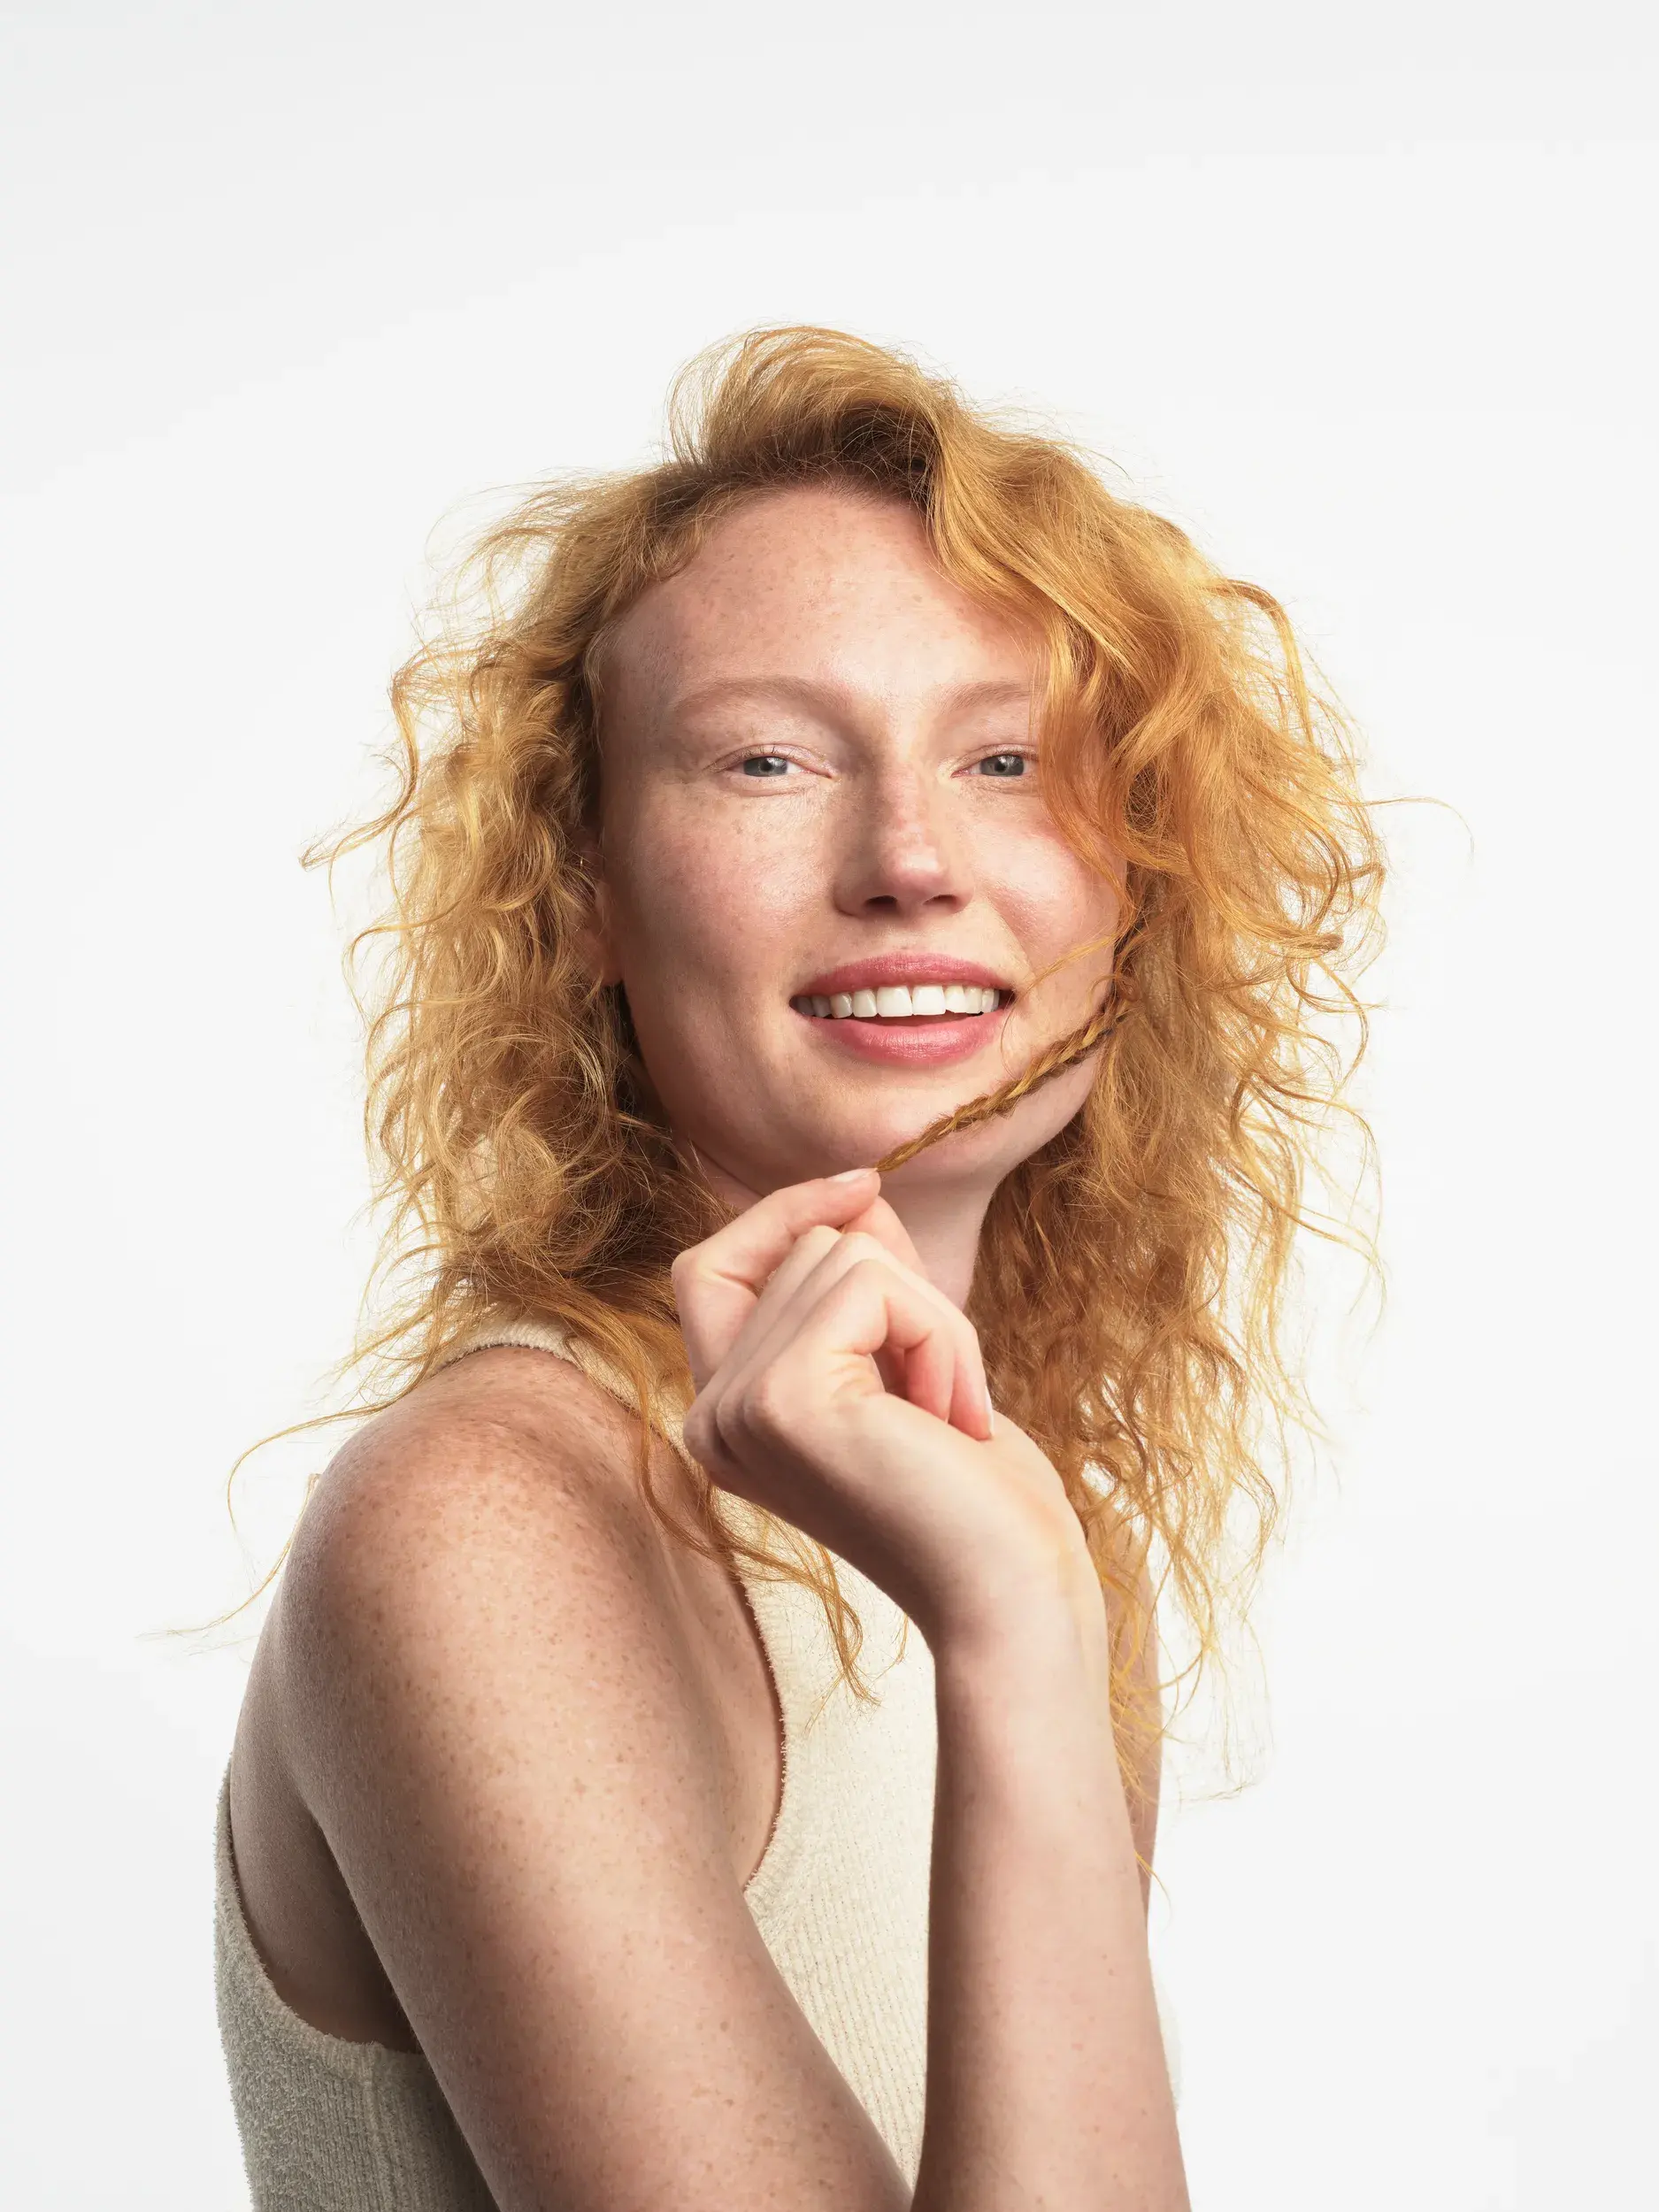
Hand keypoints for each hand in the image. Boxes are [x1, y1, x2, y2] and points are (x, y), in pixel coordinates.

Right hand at [673, 1170, 1096, 1646]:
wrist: (1013, 1593)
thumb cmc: (976, 1495)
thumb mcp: (908, 1362)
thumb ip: (865, 1282)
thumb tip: (854, 1194)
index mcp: (727, 1418)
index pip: (708, 1268)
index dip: (779, 1215)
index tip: (865, 1187)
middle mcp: (710, 1418)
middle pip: (797, 1248)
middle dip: (905, 1291)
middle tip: (946, 1395)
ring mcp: (736, 1409)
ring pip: (840, 1252)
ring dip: (932, 1318)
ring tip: (949, 1413)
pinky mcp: (781, 1399)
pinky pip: (869, 1281)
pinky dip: (939, 1331)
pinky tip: (952, 1416)